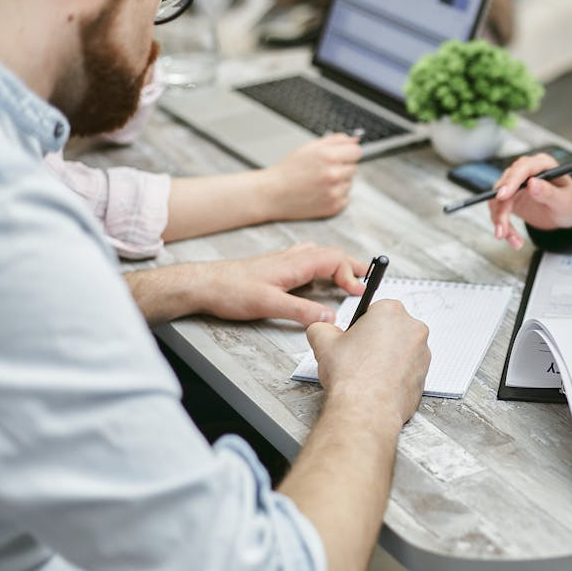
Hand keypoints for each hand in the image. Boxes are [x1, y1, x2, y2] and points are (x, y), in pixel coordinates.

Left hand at [195, 243, 366, 323]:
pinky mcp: (276, 268)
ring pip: (319, 255)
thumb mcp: (269, 305)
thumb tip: (329, 316)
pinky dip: (322, 266)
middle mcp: (292, 258)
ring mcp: (284, 261)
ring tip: (349, 277)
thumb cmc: (231, 290)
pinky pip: (307, 260)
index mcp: (295, 263)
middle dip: (352, 266)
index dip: (351, 274)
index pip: (335, 259)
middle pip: (332, 254)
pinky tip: (317, 278)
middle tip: (368, 279)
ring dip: (338, 264)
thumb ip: (302, 311)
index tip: (359, 291)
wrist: (203, 285)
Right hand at [262, 133, 361, 219]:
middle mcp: (333, 174)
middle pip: (354, 167)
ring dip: (339, 182)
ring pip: (350, 183)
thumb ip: (335, 141)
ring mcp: (334, 192)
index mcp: (328, 156)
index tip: (342, 156)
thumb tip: (355, 139)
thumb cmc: (288, 170)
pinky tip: (320, 193)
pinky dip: (336, 196)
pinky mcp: (334, 207)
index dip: (349, 153)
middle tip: (323, 170)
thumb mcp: (309, 148)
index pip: (357, 151)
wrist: (272, 194)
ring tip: (319, 182)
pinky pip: (345, 198)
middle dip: (342, 167)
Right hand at [306, 300, 429, 430]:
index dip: (361, 326)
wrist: (366, 409)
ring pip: (402, 351)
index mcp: (391, 311)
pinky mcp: (425, 376)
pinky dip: (396, 376)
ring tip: (367, 373)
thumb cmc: (352, 375)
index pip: (375, 311)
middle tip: (359, 356)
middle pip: (392, 329)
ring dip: (388, 358)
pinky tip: (379, 385)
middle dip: (377, 340)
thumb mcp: (323, 342)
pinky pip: (408, 371)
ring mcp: (423, 353)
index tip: (355, 337)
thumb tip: (321, 329)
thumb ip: (322, 328)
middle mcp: (413, 329)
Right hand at [488, 153, 571, 248]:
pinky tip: (513, 239)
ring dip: (501, 221)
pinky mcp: (510, 198)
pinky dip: (503, 225)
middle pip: (505, 185)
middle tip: (502, 230)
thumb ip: (549, 192)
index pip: (522, 168)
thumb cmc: (569, 204)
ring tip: (514, 240)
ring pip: (498, 200)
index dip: (511, 181)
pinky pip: (499, 210)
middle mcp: (526, 172)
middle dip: (502, 210)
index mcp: (542, 165)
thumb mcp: (564, 201)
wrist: (565, 215)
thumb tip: (532, 183)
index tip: (502, 196)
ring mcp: (516, 185)